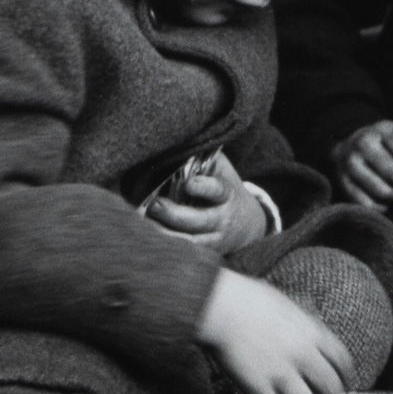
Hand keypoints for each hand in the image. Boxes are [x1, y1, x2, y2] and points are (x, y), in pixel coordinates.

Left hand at [145, 151, 267, 253]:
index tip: (188, 183)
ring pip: (189, 242)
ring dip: (166, 235)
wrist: (248, 225)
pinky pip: (184, 254)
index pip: (218, 191)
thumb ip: (205, 159)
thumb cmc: (226, 190)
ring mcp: (213, 240)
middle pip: (199, 221)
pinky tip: (148, 242)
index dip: (204, 187)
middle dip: (175, 214)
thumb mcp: (222, 171)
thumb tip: (180, 139)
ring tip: (144, 226)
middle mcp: (222, 220)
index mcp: (228, 196)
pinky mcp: (203, 254)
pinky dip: (167, 249)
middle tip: (155, 205)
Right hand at [196, 269, 356, 393]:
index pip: (342, 360)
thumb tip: (310, 329)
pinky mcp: (259, 389)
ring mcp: (282, 374)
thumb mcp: (287, 304)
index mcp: (312, 333)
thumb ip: (302, 322)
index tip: (347, 387)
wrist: (221, 308)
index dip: (348, 378)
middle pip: (330, 389)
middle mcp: (303, 356)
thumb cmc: (248, 299)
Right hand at [331, 120, 392, 208]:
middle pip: (388, 168)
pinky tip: (386, 206)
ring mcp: (351, 161)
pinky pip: (360, 199)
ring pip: (374, 186)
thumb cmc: (392, 143)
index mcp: (384, 129)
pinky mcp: (342, 179)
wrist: (356, 142)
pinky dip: (376, 207)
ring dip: (392, 195)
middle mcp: (364, 142)